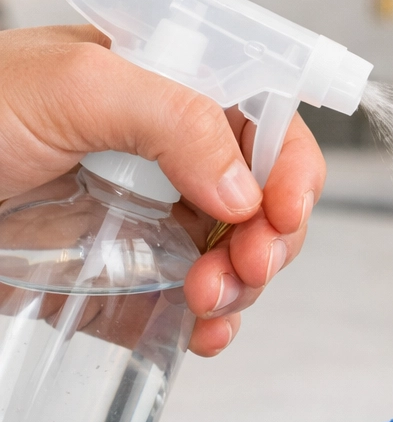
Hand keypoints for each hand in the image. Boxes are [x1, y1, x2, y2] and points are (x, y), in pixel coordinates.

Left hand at [0, 25, 325, 355]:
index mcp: (169, 91)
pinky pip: (196, 301)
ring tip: (212, 301)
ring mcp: (153, 217)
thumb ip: (173, 118)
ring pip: (241, 253)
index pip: (265, 119)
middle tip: (249, 265)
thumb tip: (245, 191)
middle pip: (265, 195)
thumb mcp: (71, 88)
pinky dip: (216, 323)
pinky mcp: (130, 274)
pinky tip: (206, 333)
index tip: (285, 212)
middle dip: (272, 236)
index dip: (291, 166)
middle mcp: (171, 154)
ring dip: (246, 285)